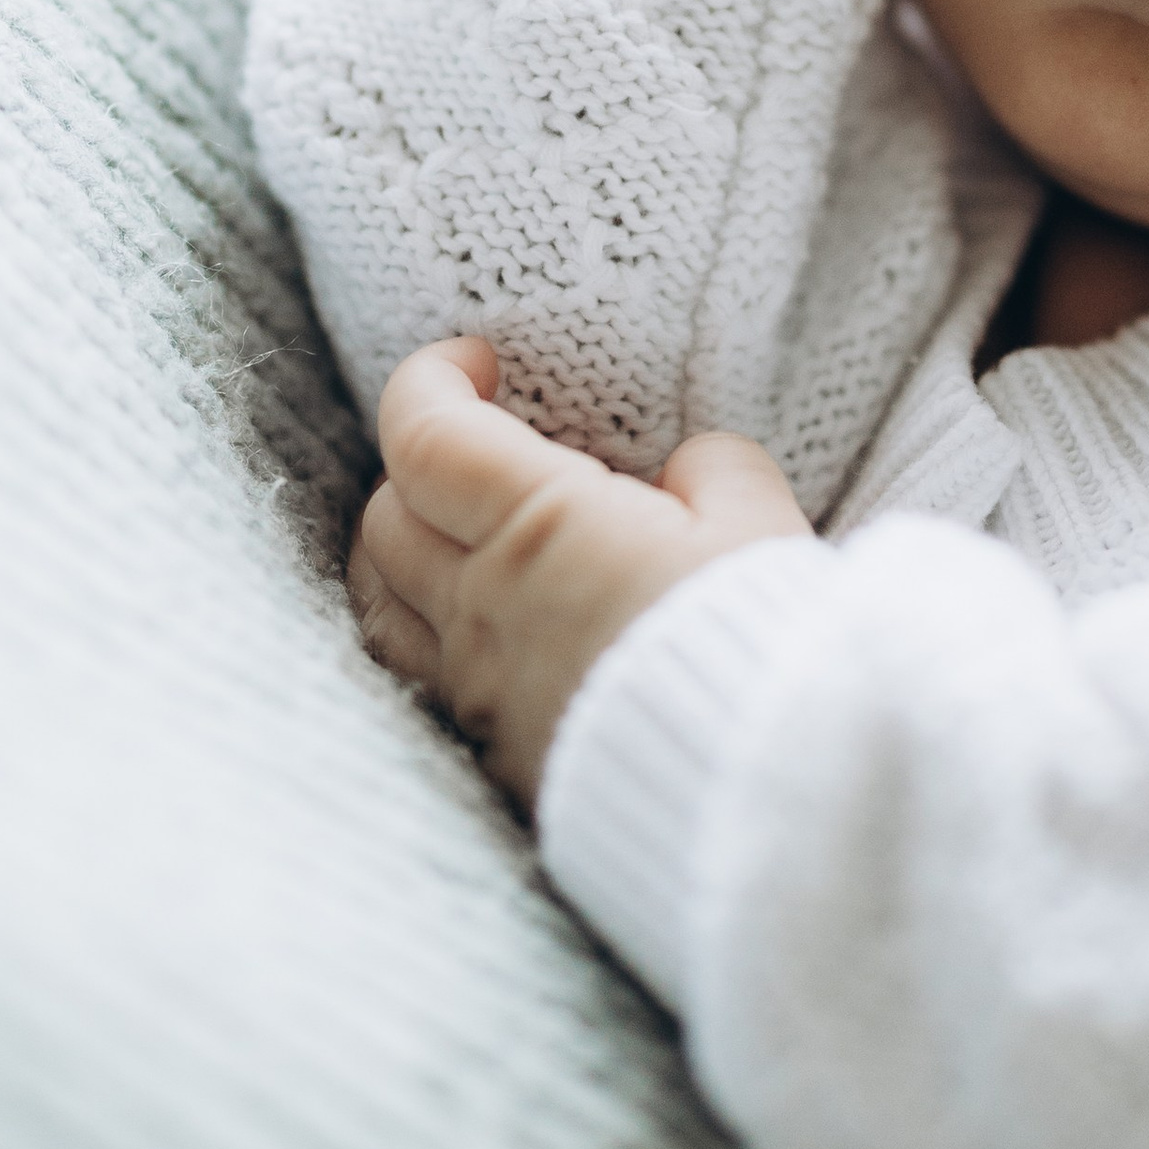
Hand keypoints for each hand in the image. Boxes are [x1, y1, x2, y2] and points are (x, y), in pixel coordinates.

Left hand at [348, 337, 809, 806]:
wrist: (766, 788)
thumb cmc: (764, 639)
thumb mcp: (756, 518)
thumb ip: (711, 469)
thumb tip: (683, 472)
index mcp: (537, 527)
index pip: (422, 434)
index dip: (430, 378)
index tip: (477, 360)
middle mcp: (484, 609)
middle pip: (385, 519)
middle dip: (419, 467)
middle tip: (484, 449)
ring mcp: (480, 692)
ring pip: (382, 609)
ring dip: (403, 559)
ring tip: (452, 537)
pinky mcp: (498, 757)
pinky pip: (430, 683)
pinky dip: (440, 638)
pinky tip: (491, 630)